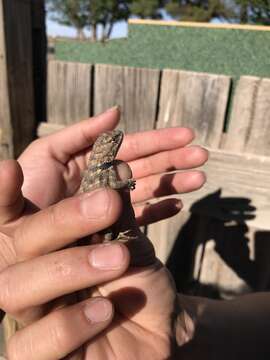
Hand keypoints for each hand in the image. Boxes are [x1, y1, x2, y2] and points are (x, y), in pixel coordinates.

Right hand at [0, 161, 188, 359]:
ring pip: (15, 288)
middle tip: (106, 203)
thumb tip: (113, 165)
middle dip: (61, 221)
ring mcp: (33, 317)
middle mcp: (32, 275)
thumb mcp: (133, 246)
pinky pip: (29, 345)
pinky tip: (105, 313)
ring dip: (68, 267)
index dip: (3, 195)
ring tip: (116, 259)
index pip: (15, 218)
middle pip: (21, 243)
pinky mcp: (37, 355)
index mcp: (50, 247)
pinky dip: (68, 325)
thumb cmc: (142, 288)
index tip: (11, 169)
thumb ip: (117, 213)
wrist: (161, 334)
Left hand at [19, 107, 206, 224]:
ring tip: (199, 179)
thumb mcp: (45, 154)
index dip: (158, 140)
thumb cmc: (24, 193)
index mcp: (91, 160)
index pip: (131, 147)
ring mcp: (108, 206)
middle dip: (173, 159)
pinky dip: (158, 211)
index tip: (186, 135)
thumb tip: (117, 110)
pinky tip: (178, 205)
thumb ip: (80, 133)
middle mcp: (103, 180)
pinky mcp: (110, 230)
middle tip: (202, 155)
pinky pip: (139, 219)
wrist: (13, 240)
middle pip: (145, 166)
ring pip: (147, 190)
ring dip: (174, 183)